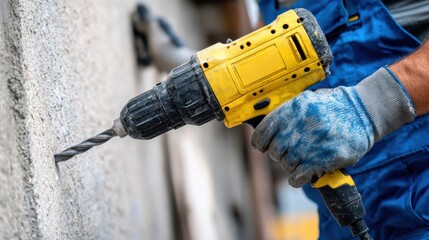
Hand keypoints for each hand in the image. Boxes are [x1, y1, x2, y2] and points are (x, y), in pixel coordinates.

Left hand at [252, 68, 414, 187]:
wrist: (363, 111)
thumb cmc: (333, 105)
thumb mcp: (307, 100)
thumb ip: (287, 113)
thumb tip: (267, 130)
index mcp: (293, 109)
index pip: (264, 131)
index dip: (259, 142)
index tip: (260, 146)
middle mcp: (301, 125)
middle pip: (275, 150)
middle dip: (277, 154)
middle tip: (285, 153)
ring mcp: (313, 142)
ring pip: (287, 163)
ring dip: (289, 165)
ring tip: (298, 161)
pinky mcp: (326, 158)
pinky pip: (300, 175)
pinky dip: (296, 179)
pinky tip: (298, 177)